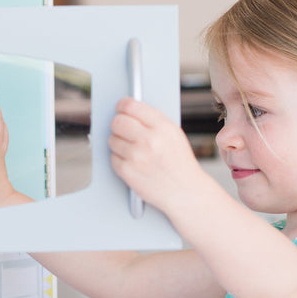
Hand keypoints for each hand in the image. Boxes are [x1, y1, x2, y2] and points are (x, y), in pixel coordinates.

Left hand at [109, 97, 204, 212]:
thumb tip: (128, 109)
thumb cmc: (179, 163)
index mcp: (162, 127)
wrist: (185, 192)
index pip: (130, 106)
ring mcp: (136, 157)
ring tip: (133, 149)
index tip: (120, 107)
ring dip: (119, 143)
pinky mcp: (127, 172)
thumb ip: (153, 120)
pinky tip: (133, 162)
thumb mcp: (174, 134)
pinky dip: (120, 159)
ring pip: (112, 139)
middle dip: (118, 124)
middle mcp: (148, 140)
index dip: (122, 105)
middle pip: (117, 121)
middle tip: (123, 128)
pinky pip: (112, 157)